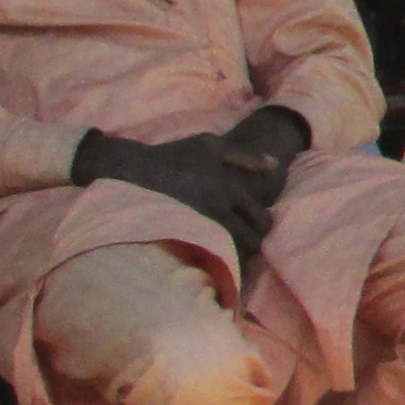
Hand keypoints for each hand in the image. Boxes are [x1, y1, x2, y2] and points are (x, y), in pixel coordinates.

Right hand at [75, 129, 291, 271]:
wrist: (130, 170)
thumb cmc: (173, 155)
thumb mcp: (211, 146)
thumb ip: (246, 157)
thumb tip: (275, 165)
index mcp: (228, 190)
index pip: (262, 220)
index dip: (265, 229)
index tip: (259, 230)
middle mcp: (216, 211)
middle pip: (250, 242)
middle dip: (253, 246)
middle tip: (248, 245)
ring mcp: (197, 226)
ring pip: (230, 254)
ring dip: (235, 255)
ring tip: (231, 252)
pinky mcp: (180, 237)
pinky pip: (207, 257)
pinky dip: (214, 259)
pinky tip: (210, 254)